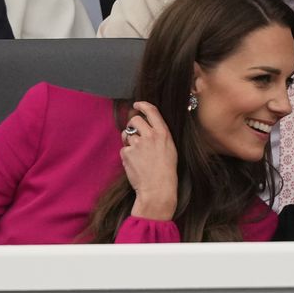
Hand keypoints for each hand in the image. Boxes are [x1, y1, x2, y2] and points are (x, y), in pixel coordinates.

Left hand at [120, 101, 177, 219]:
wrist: (158, 188)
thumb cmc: (166, 171)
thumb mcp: (170, 148)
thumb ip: (159, 135)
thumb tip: (147, 126)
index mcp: (163, 133)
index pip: (151, 111)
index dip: (142, 105)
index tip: (137, 104)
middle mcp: (150, 135)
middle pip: (135, 119)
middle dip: (132, 124)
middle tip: (135, 132)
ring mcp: (138, 144)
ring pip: (127, 134)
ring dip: (129, 140)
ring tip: (137, 153)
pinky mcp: (127, 153)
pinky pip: (123, 149)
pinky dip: (127, 154)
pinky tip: (135, 163)